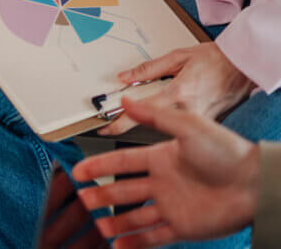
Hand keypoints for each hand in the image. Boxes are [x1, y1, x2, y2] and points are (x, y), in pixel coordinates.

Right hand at [73, 97, 258, 247]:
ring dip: (116, 222)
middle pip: (123, 191)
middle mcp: (162, 183)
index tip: (79, 170)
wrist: (255, 184)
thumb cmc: (227, 152)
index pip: (120, 162)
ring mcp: (171, 206)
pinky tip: (120, 245)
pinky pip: (153, 236)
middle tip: (83, 200)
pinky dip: (135, 242)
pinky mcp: (182, 227)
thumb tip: (126, 100)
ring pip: (135, 216)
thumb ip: (154, 115)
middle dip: (101, 196)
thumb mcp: (188, 126)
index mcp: (160, 158)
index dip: (98, 166)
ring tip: (99, 227)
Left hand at [97, 42, 253, 136]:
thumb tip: (125, 76)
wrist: (245, 66)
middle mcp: (189, 109)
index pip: (145, 110)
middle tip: (109, 126)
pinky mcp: (208, 123)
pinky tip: (164, 119)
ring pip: (168, 128)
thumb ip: (149, 68)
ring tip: (131, 120)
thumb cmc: (216, 59)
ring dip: (150, 124)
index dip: (123, 120)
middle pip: (152, 123)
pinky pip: (184, 127)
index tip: (108, 126)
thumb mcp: (179, 56)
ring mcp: (200, 119)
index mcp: (179, 91)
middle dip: (130, 124)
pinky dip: (171, 124)